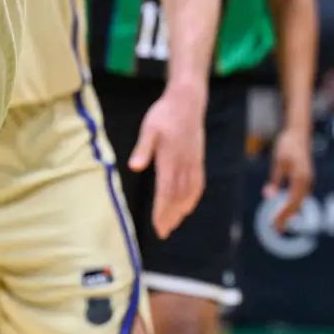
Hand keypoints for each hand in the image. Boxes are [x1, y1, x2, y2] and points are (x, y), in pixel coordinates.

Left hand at [129, 81, 207, 240]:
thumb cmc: (164, 114)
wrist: (187, 102)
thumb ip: (143, 148)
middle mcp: (184, 163)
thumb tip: (134, 167)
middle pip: (178, 196)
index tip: (158, 225)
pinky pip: (198, 183)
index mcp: (170, 157)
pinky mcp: (198, 159)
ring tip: (173, 224)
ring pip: (189, 192)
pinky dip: (193, 198)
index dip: (162, 210)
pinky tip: (187, 206)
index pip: (167, 190)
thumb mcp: (149, 128)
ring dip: (181, 210)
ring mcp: (193, 162)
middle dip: (171, 215)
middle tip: (163, 232)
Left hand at [262, 123, 315, 233]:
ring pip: (300, 200)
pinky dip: (294, 204)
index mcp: (301, 178)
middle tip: (276, 229)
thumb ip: (275, 179)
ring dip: (290, 212)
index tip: (273, 223)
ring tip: (279, 223)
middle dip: (287, 217)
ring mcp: (308, 179)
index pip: (292, 202)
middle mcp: (307, 180)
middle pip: (297, 204)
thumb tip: (268, 195)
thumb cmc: (287, 144)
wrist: (298, 132)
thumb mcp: (278, 161)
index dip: (283, 214)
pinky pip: (301, 195)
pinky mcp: (306, 177)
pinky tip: (287, 209)